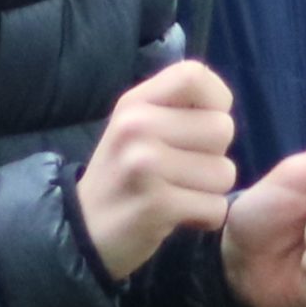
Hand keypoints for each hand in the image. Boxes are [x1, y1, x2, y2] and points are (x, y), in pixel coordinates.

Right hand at [76, 60, 237, 280]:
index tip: (203, 124)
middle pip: (222, 128)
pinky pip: (215, 207)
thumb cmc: (123, 176)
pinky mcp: (156, 204)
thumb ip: (175, 109)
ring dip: (209, 191)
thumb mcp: (136, 128)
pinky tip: (176, 217)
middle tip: (182, 171)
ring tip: (177, 194)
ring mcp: (144, 165)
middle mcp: (137, 126)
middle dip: (214, 156)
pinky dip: (205, 218)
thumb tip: (222, 106)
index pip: (195, 75)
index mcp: (135, 102)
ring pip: (224, 172)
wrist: (81, 231)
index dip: (216, 100)